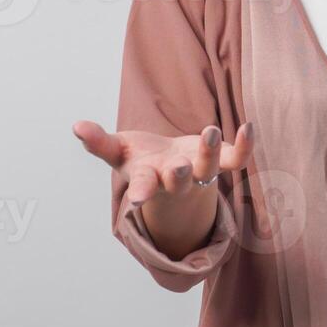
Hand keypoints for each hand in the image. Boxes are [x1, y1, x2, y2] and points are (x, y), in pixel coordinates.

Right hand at [72, 119, 255, 206]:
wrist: (173, 173)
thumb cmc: (142, 161)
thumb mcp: (119, 151)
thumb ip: (99, 142)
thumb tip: (76, 126)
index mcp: (148, 179)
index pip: (143, 187)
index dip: (141, 192)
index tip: (139, 199)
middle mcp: (175, 180)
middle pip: (179, 182)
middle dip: (178, 176)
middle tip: (178, 168)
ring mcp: (199, 172)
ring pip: (208, 168)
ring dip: (209, 152)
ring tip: (210, 130)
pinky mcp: (220, 161)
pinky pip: (237, 158)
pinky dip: (245, 145)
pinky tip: (250, 127)